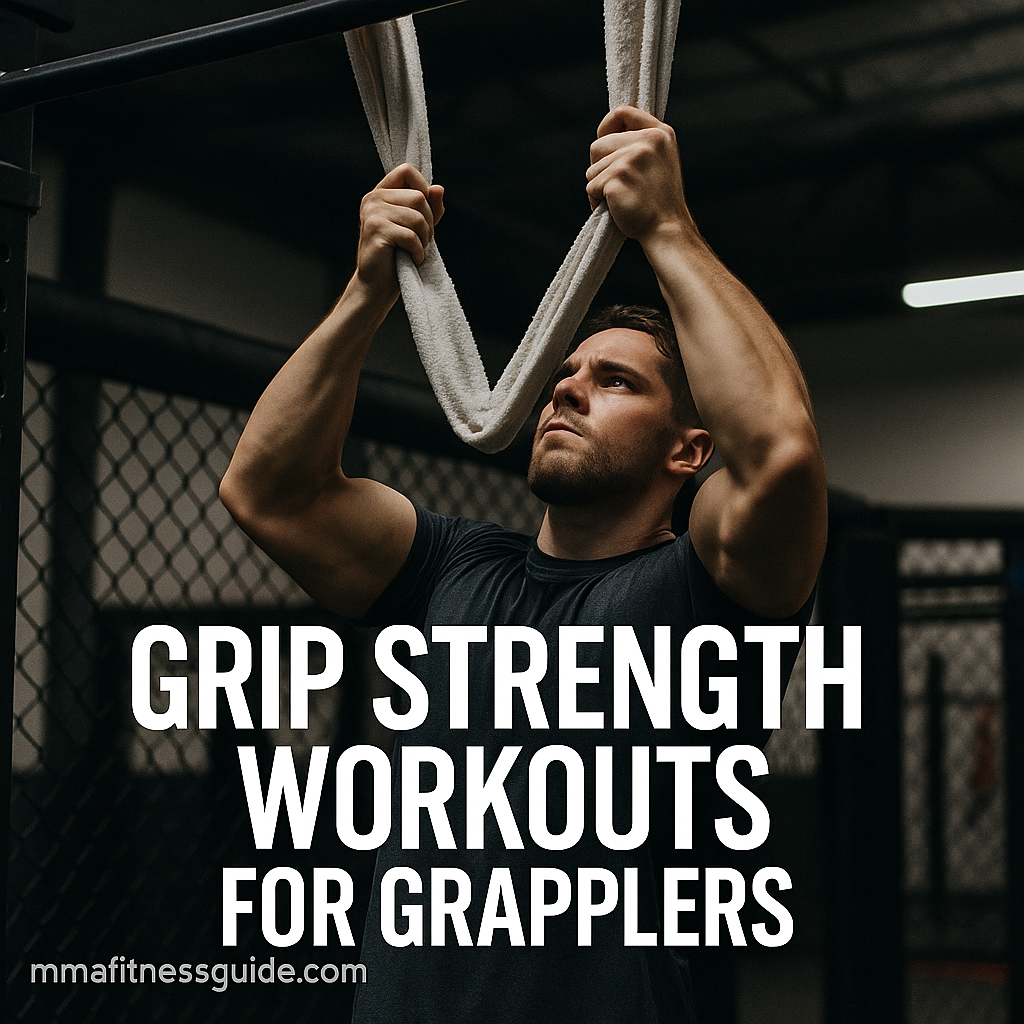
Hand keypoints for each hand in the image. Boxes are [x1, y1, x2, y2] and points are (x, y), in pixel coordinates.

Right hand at [355, 163, 444, 298]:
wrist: (377, 285)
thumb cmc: (397, 257)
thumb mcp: (417, 227)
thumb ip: (429, 207)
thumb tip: (438, 188)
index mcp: (380, 194)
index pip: (407, 170)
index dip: (424, 188)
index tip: (425, 213)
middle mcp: (373, 199)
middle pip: (418, 196)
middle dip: (429, 222)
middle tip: (422, 241)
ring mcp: (372, 214)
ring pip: (418, 216)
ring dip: (424, 239)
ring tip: (415, 250)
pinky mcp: (376, 230)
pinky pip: (411, 235)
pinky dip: (418, 252)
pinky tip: (412, 260)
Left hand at [586, 106, 692, 242]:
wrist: (666, 229)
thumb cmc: (659, 202)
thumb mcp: (661, 161)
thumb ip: (642, 144)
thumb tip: (608, 136)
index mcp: (660, 134)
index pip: (622, 112)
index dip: (606, 127)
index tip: (603, 141)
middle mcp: (647, 141)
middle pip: (598, 145)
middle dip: (599, 167)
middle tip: (615, 184)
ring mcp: (631, 158)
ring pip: (592, 168)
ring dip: (599, 186)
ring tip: (619, 199)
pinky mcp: (617, 176)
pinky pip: (591, 186)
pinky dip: (596, 201)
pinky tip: (614, 209)